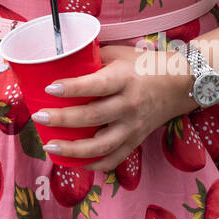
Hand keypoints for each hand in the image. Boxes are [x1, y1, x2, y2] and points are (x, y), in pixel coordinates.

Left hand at [32, 45, 193, 171]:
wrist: (179, 84)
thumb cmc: (143, 65)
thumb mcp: (118, 54)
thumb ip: (92, 58)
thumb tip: (59, 59)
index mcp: (124, 79)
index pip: (96, 85)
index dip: (72, 88)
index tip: (49, 88)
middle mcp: (129, 105)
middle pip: (93, 117)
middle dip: (63, 119)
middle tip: (39, 117)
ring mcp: (133, 127)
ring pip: (102, 145)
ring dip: (74, 149)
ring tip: (50, 146)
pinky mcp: (136, 140)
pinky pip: (115, 158)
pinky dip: (95, 164)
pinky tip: (76, 163)